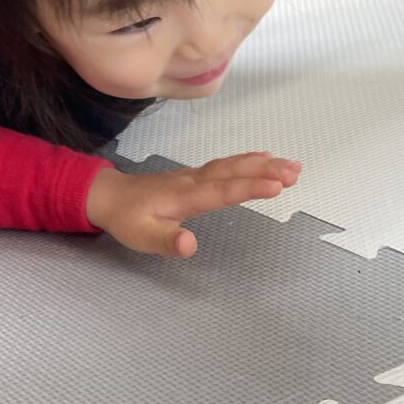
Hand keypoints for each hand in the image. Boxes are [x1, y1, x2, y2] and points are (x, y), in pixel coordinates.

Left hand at [85, 152, 299, 256]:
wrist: (108, 195)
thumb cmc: (126, 218)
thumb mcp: (141, 236)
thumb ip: (166, 240)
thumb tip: (190, 244)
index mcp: (184, 196)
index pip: (222, 191)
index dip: (249, 188)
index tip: (277, 185)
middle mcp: (193, 181)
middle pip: (233, 173)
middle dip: (265, 171)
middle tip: (296, 171)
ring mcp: (194, 176)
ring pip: (232, 166)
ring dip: (262, 165)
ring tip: (292, 165)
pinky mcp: (194, 176)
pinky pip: (226, 165)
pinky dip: (247, 161)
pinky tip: (262, 159)